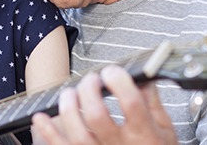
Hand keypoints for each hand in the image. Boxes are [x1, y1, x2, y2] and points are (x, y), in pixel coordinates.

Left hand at [31, 65, 176, 144]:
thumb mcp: (165, 129)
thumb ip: (153, 102)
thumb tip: (143, 76)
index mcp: (144, 134)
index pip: (131, 102)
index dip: (118, 81)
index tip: (112, 71)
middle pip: (97, 115)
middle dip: (88, 91)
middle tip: (91, 79)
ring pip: (78, 134)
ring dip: (68, 109)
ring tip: (69, 93)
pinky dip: (49, 133)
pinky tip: (41, 118)